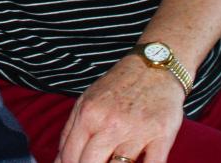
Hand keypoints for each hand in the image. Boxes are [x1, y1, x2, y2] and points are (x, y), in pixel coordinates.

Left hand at [55, 55, 184, 162]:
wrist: (154, 66)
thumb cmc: (119, 86)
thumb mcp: (86, 102)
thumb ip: (70, 133)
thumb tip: (59, 162)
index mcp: (88, 114)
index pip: (69, 156)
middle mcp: (110, 123)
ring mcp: (136, 131)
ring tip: (113, 162)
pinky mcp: (161, 135)